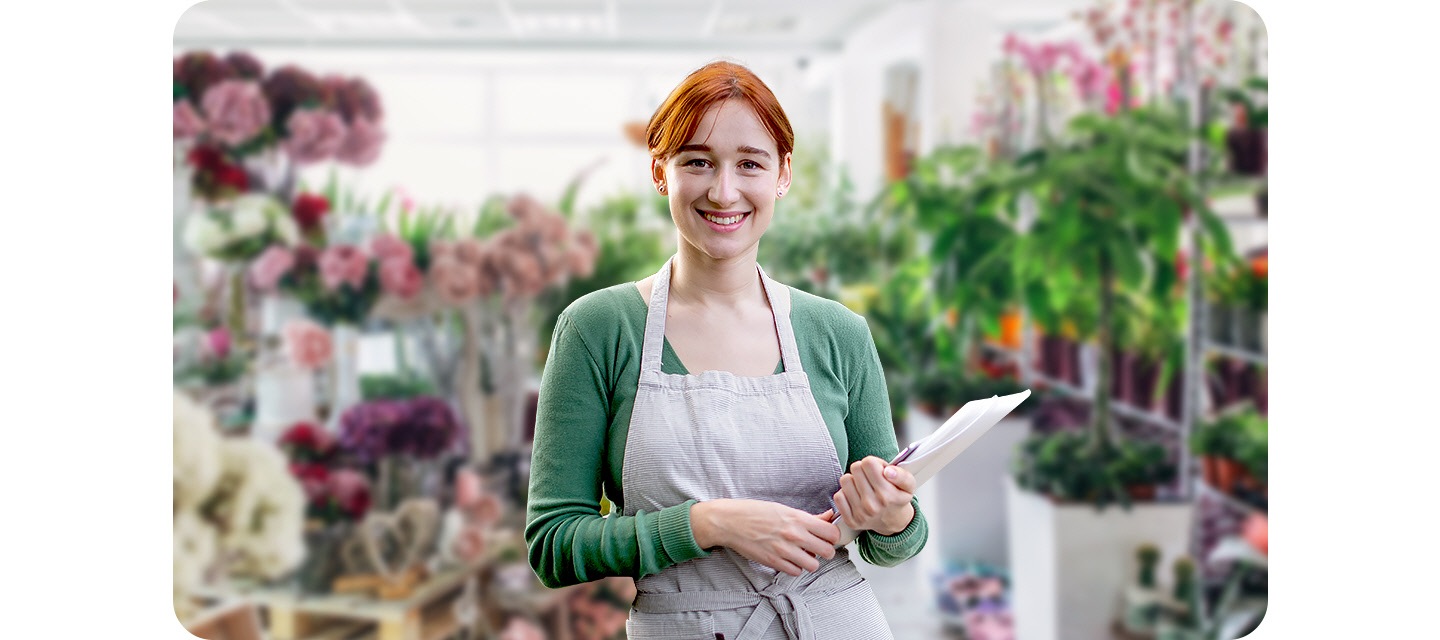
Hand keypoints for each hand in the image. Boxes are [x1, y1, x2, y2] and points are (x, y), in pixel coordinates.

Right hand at [690, 499, 839, 575]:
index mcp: (798, 518)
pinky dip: (795, 567)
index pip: (831, 532)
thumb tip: (828, 517)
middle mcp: (794, 535)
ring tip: (802, 555)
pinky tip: (789, 560)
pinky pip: (796, 572)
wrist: (731, 522)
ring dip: (810, 561)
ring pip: (813, 565)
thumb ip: (808, 517)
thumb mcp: (784, 509)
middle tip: (817, 548)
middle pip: (827, 551)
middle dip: (825, 551)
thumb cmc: (755, 512)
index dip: (832, 536)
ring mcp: (784, 550)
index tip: (827, 537)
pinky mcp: (774, 562)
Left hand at [832, 456, 915, 535]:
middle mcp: (872, 505)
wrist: (893, 521)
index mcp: (887, 495)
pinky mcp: (850, 520)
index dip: (874, 463)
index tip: (878, 471)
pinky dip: (846, 494)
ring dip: (853, 481)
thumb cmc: (897, 499)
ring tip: (863, 487)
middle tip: (871, 479)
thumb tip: (888, 471)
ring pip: (845, 480)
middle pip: (855, 468)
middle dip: (863, 470)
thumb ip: (902, 475)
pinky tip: (855, 496)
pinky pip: (838, 496)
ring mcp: (860, 514)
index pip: (868, 462)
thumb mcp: (909, 485)